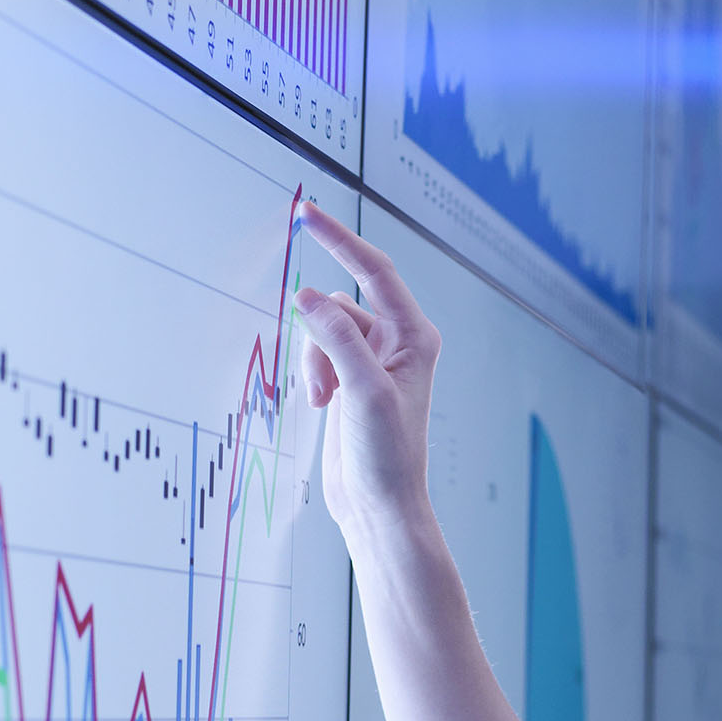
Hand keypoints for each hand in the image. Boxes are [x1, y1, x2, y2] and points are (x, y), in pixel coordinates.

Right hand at [289, 204, 439, 546]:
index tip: (307, 215)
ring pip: (324, 329)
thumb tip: (309, 296)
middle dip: (321, 336)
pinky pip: (318, 352)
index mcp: (414, 335)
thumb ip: (337, 337)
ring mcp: (371, 360)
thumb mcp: (363, 390)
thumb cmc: (388, 455)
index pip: (374, 271)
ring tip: (324, 400)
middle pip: (341, 305)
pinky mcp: (349, 379)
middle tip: (324, 382)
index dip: (340, 240)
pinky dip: (311, 373)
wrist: (379, 505)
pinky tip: (319, 405)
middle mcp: (396, 342)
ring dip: (314, 360)